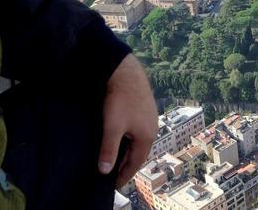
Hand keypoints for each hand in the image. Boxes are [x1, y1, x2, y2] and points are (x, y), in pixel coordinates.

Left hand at [98, 54, 157, 185]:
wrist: (125, 71)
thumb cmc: (120, 99)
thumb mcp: (112, 127)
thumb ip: (109, 150)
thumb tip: (105, 170)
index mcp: (146, 137)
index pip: (135, 164)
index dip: (124, 175)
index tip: (114, 185)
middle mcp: (152, 129)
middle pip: (138, 154)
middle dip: (126, 164)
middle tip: (113, 174)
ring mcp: (150, 118)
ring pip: (138, 141)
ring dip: (128, 151)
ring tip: (116, 157)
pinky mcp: (145, 109)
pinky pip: (138, 131)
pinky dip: (129, 139)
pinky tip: (121, 136)